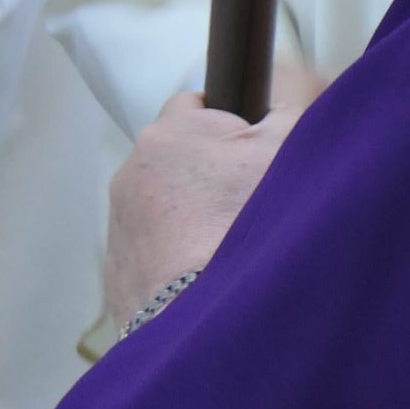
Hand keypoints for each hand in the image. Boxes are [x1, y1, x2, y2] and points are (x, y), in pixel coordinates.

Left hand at [104, 89, 300, 329]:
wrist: (215, 320)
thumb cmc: (249, 226)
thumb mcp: (290, 145)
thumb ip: (289, 102)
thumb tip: (286, 88)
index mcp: (168, 135)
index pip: (198, 105)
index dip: (233, 124)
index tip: (255, 150)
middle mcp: (131, 175)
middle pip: (181, 159)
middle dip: (212, 174)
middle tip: (252, 201)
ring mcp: (120, 228)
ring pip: (166, 208)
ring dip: (194, 219)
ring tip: (232, 247)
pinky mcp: (119, 277)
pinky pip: (156, 256)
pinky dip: (180, 262)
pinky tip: (211, 277)